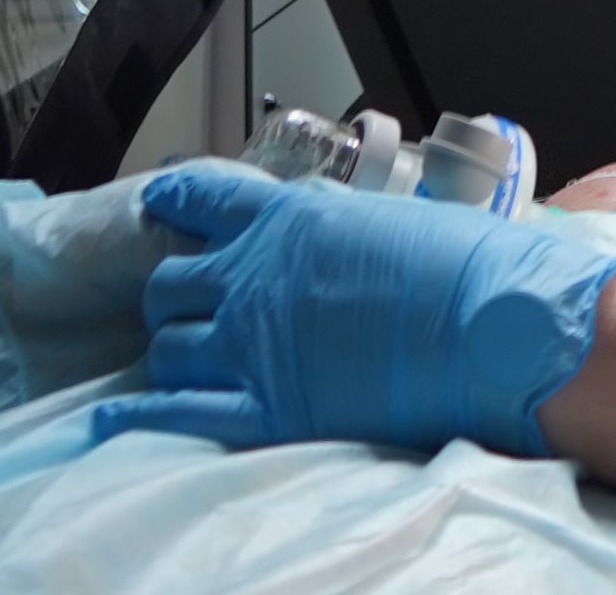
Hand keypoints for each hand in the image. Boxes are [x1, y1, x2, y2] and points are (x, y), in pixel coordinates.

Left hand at [91, 162, 615, 455]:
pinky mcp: (265, 406)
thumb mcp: (399, 218)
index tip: (163, 210)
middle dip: (174, 295)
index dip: (174, 204)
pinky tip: (117, 416)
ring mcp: (252, 343)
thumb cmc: (472, 267)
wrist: (498, 328)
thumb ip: (348, 230)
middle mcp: (256, 274)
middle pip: (170, 282)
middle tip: (192, 307)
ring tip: (189, 360)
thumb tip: (347, 244)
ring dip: (172, 351)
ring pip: (167, 346)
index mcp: (292, 217)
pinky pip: (175, 412)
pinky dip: (139, 413)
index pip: (201, 199)